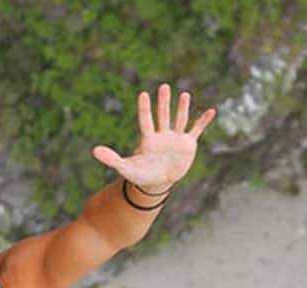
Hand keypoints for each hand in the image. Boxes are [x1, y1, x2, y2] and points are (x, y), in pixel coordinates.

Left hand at [92, 83, 214, 194]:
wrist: (157, 182)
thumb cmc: (140, 174)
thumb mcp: (126, 168)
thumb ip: (111, 159)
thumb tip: (94, 151)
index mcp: (147, 139)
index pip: (145, 121)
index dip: (145, 109)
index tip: (143, 95)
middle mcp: (162, 135)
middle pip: (162, 116)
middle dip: (164, 103)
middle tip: (164, 87)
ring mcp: (175, 138)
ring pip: (179, 120)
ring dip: (182, 108)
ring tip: (184, 94)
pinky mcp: (187, 144)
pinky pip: (196, 130)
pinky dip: (203, 121)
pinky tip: (211, 111)